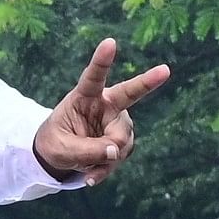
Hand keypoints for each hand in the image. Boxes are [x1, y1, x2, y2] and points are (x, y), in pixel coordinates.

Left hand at [34, 39, 170, 183]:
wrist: (58, 156)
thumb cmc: (54, 144)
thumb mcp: (60, 149)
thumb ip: (85, 149)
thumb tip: (116, 151)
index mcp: (84, 96)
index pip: (94, 76)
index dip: (102, 60)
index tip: (110, 42)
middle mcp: (106, 104)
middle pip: (130, 95)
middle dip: (146, 83)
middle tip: (164, 71)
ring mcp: (117, 121)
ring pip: (122, 138)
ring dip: (106, 157)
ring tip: (86, 166)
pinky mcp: (122, 139)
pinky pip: (120, 155)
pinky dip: (106, 168)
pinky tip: (92, 176)